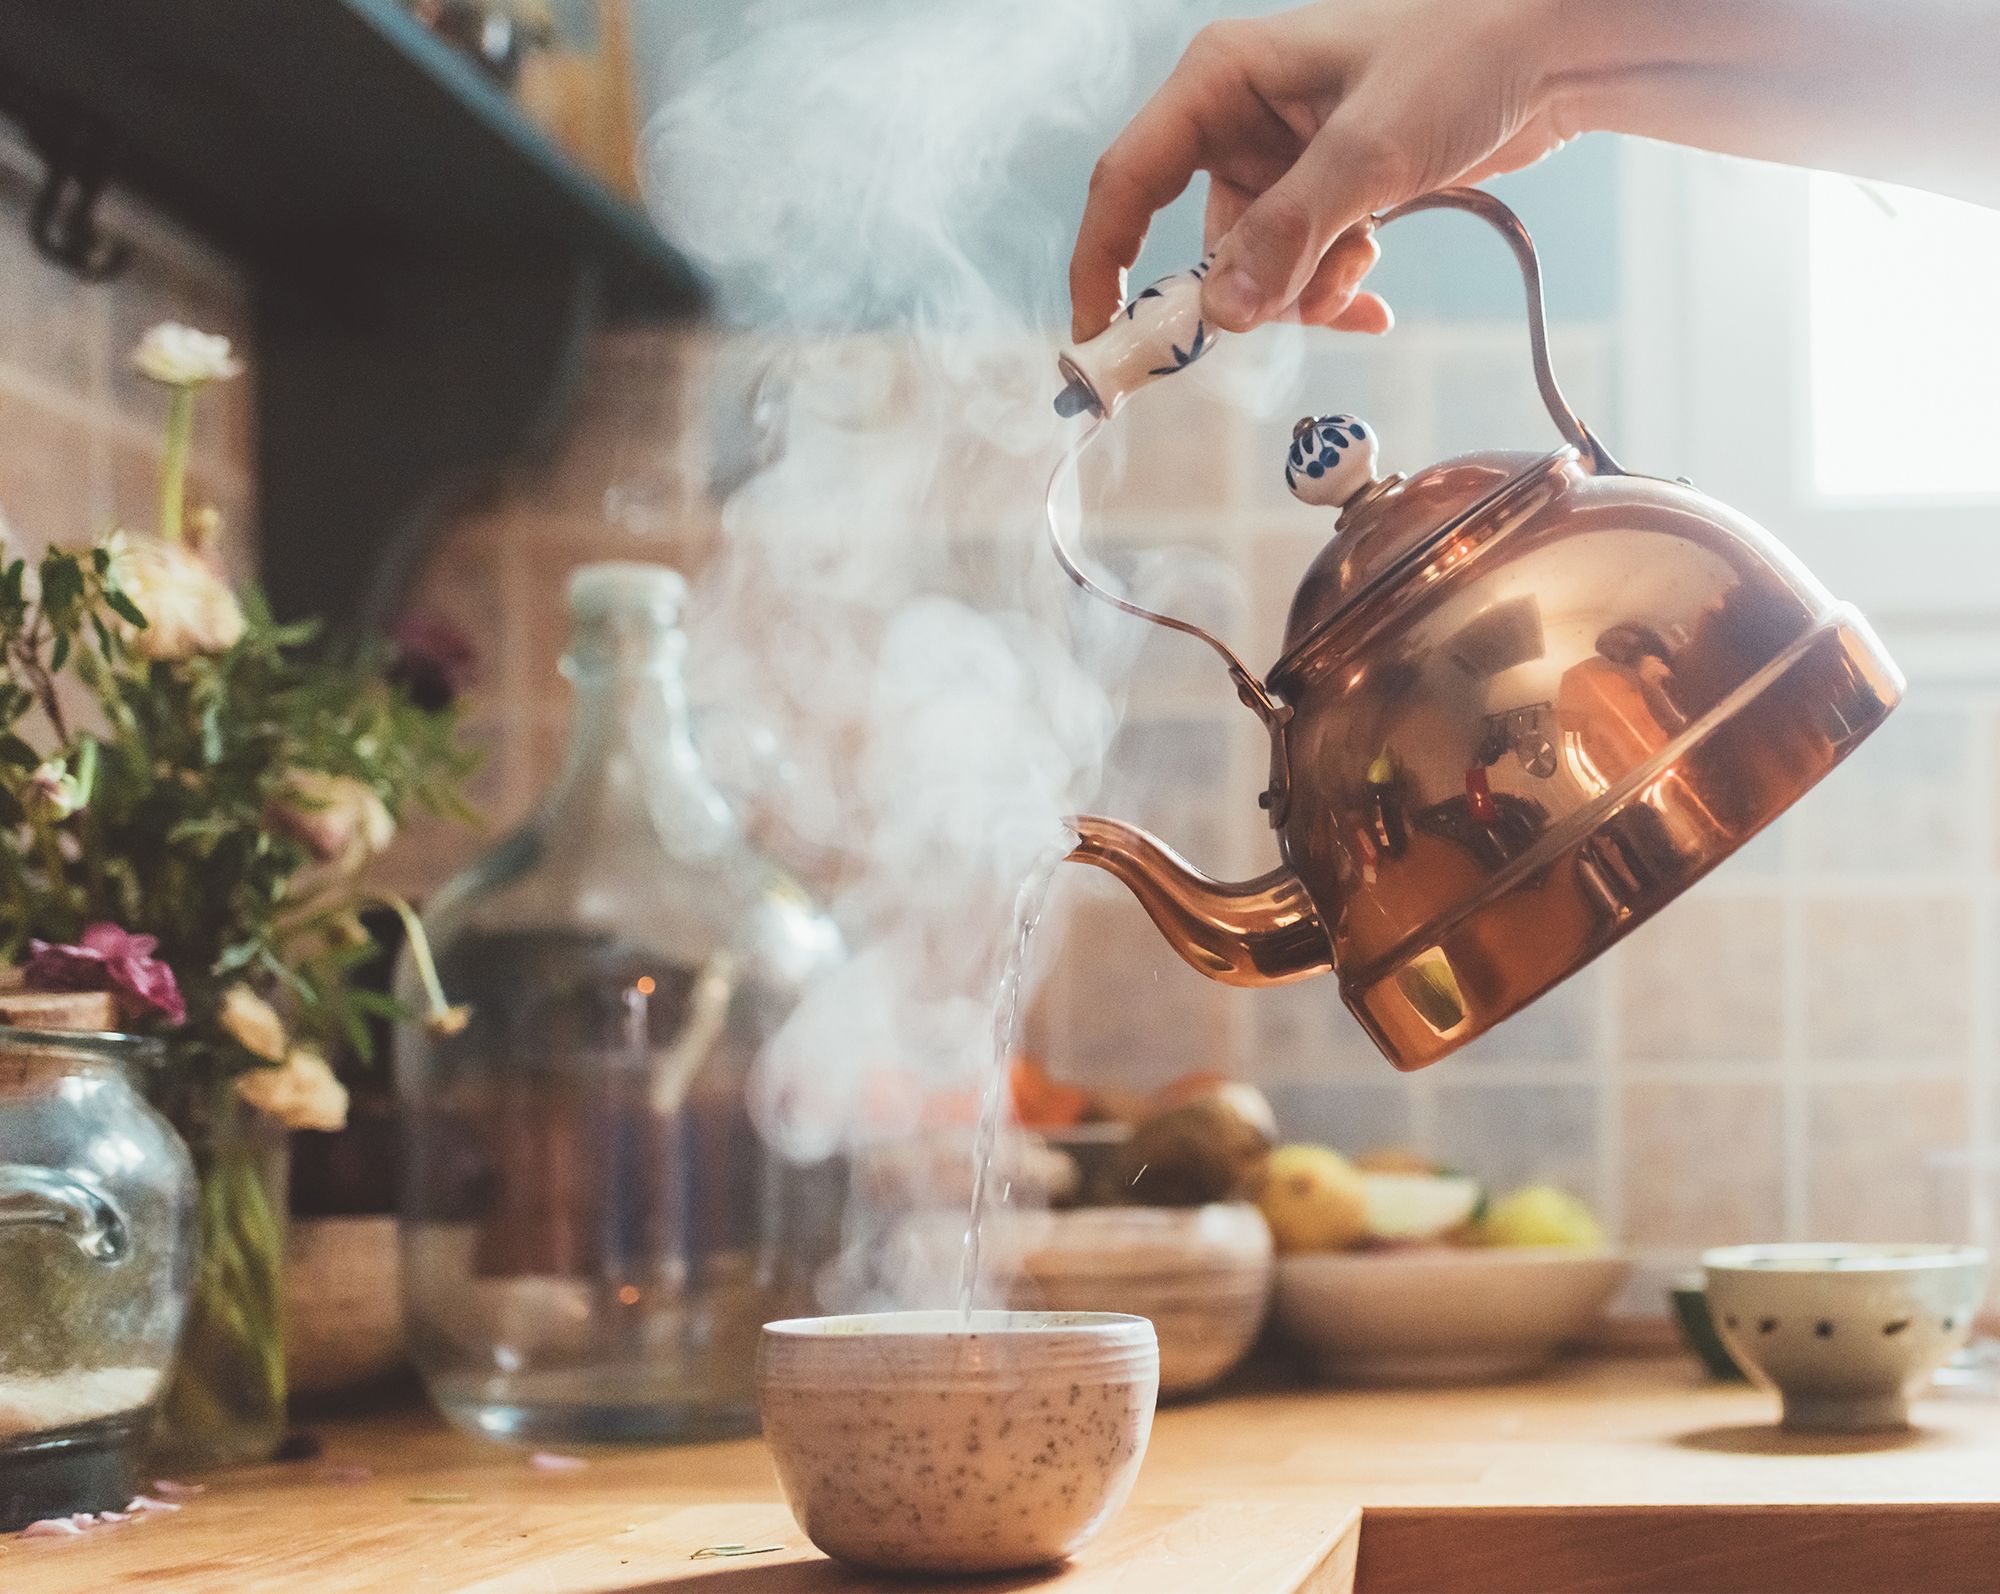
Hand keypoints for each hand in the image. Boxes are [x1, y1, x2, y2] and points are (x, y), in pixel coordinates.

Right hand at [1070, 0, 1572, 341]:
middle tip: (1279, 323)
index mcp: (1221, 80)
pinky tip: (1374, 294)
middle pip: (1201, 239)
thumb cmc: (1462, 54)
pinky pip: (1302, 263)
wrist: (1557, 47)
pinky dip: (1333, 286)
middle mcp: (1240, 118)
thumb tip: (1224, 314)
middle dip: (1245, 292)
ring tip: (1360, 280)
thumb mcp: (1368, 149)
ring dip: (1303, 292)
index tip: (1098, 335)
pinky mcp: (1328, 187)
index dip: (1101, 259)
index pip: (1127, 178)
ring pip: (1258, 264)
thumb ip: (1289, 233)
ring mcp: (1285, 157)